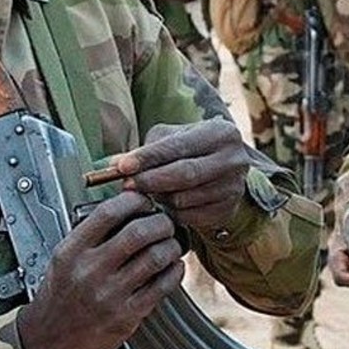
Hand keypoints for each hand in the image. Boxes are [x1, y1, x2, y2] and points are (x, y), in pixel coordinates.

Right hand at [18, 191, 183, 348]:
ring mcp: (109, 295)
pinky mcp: (126, 316)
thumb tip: (129, 207)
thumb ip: (92, 233)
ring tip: (171, 245)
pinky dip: (174, 271)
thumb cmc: (60, 294)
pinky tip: (172, 267)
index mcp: (72, 251)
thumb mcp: (64, 257)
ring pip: (155, 258)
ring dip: (171, 246)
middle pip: (138, 233)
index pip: (108, 213)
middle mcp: (90, 271)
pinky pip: (162, 286)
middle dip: (161, 222)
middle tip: (166, 224)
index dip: (134, 200)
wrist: (49, 336)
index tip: (145, 201)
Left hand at [112, 120, 250, 229]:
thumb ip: (146, 150)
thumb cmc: (191, 150)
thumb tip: (114, 164)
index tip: (122, 166)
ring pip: (184, 198)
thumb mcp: (172, 139)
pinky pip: (189, 216)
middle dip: (151, 180)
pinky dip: (172, 212)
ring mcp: (233, 187)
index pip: (178, 146)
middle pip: (184, 174)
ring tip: (150, 190)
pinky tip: (167, 203)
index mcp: (221, 133)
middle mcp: (234, 159)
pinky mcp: (227, 210)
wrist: (223, 172)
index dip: (148, 157)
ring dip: (160, 197)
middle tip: (127, 185)